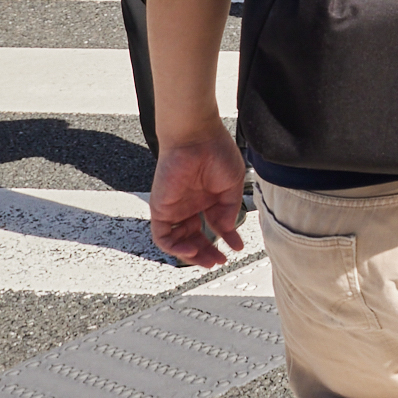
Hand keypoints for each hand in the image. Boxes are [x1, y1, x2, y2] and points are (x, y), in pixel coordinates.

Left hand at [147, 131, 250, 265]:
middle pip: (195, 238)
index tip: (237, 247)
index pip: (214, 225)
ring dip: (191, 255)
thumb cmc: (214, 151)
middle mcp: (190, 205)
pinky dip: (175, 248)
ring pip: (178, 241)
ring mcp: (175, 208)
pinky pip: (163, 236)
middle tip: (219, 261)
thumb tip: (228, 230)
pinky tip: (191, 250)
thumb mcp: (232, 186)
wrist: (195, 136)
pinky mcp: (160, 208)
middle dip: (207, 252)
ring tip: (207, 259)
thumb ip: (229, 210)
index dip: (226, 238)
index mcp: (207, 198)